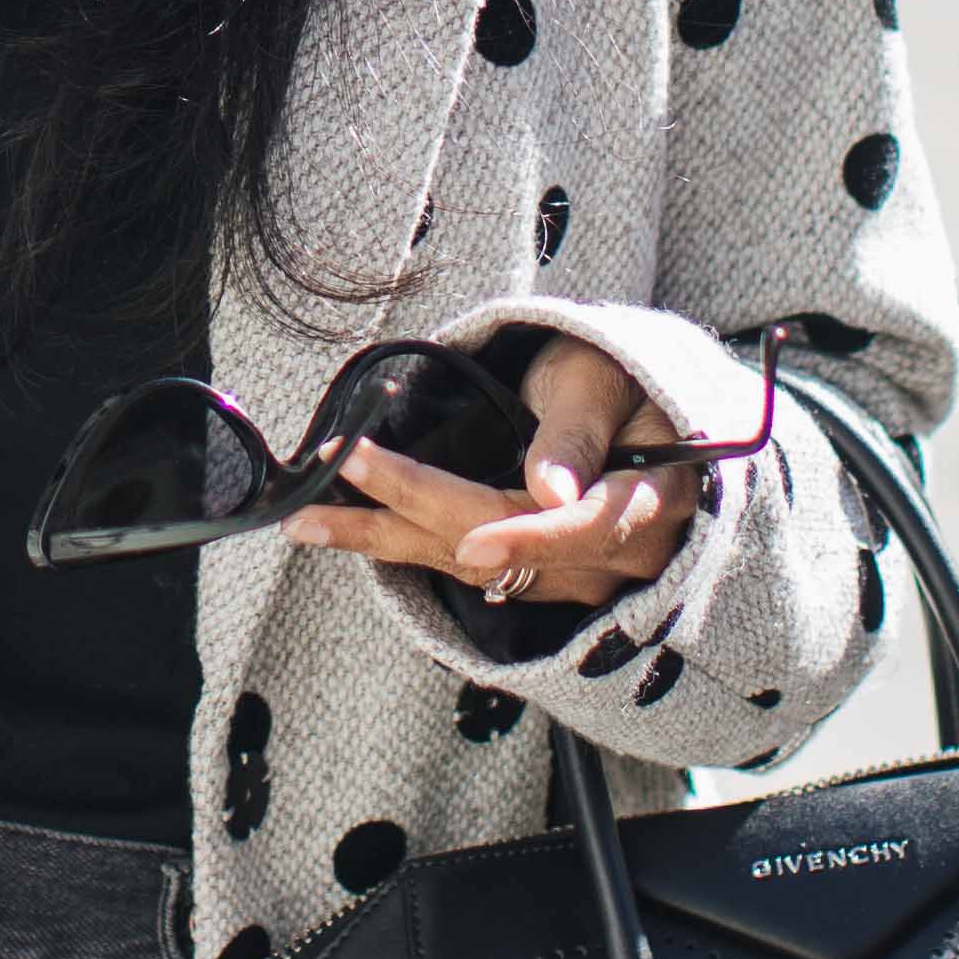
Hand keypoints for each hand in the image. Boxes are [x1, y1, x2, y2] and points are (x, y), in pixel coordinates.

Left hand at [284, 335, 706, 616]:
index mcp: (650, 499)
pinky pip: (466, 566)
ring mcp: (575, 576)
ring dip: (386, 539)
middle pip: (504, 546)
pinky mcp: (537, 577)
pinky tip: (350, 530)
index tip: (470, 543)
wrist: (642, 413)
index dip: (528, 539)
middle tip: (335, 483)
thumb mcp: (605, 382)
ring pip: (471, 564)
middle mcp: (614, 554)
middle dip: (412, 516)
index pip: (587, 528)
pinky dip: (405, 542)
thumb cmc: (626, 381)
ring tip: (308, 522)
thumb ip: (579, 434)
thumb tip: (553, 494)